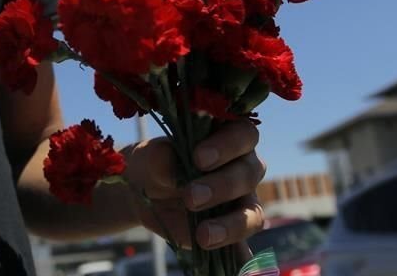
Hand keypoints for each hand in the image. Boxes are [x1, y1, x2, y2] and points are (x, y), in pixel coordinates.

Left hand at [120, 119, 265, 251]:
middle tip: (190, 197)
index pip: (243, 134)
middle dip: (221, 186)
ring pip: (252, 213)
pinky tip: (237, 267)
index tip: (198, 158)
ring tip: (203, 236)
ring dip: (230, 225)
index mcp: (227, 135)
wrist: (144, 190)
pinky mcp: (234, 230)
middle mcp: (243, 165)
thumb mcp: (150, 156)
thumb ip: (163, 158)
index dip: (227, 145)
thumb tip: (175, 168)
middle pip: (249, 173)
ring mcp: (243, 200)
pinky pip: (244, 246)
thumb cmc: (153, 162)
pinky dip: (241, 257)